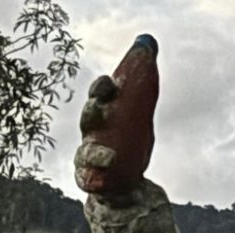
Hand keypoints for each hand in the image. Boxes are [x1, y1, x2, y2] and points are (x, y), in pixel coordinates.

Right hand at [75, 35, 158, 197]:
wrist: (124, 184)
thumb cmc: (128, 144)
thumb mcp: (139, 118)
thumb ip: (142, 92)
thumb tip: (148, 45)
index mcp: (104, 115)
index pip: (100, 97)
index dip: (102, 89)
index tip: (111, 83)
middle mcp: (92, 133)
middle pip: (89, 118)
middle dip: (95, 111)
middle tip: (102, 107)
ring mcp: (88, 157)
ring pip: (87, 151)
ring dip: (97, 153)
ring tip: (110, 157)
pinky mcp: (90, 180)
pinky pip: (87, 179)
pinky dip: (92, 179)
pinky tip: (100, 181)